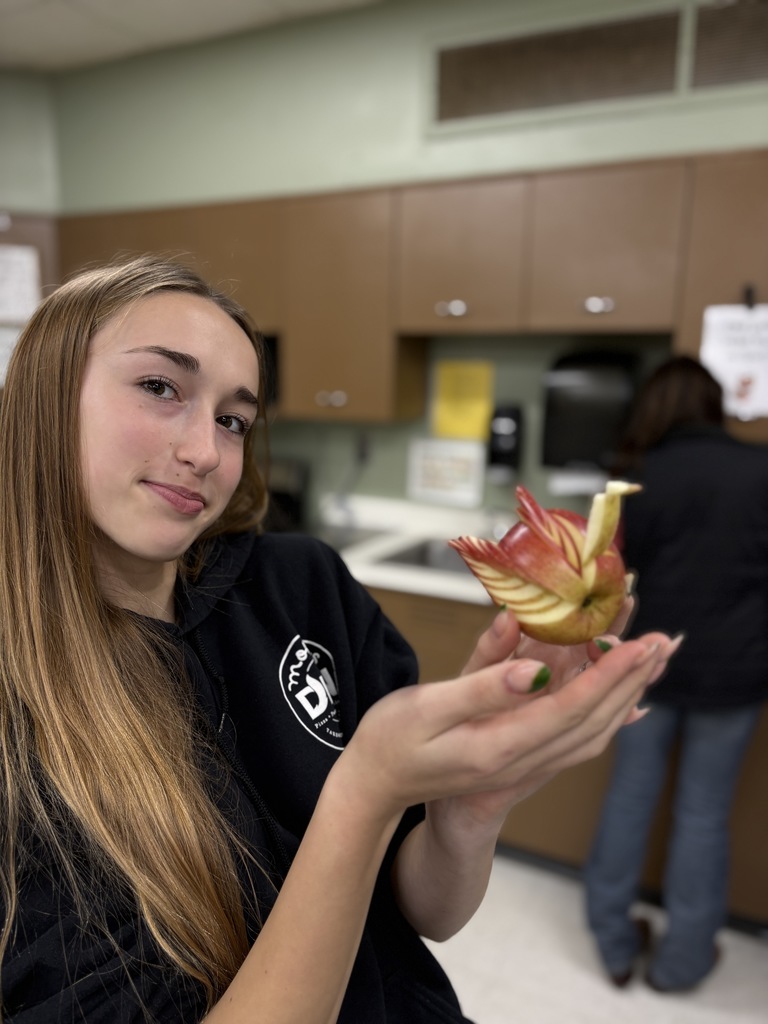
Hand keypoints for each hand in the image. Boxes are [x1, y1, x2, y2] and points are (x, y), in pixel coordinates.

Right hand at [343, 630, 673, 829]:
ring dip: (626, 695)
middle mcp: (520, 759)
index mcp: (500, 744)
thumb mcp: (426, 708)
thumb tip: (532, 670)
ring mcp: (521, 764)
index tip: (641, 642)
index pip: (571, 706)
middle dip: (632, 679)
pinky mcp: (517, 760)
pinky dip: (606, 718)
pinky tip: (623, 704)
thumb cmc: (390, 742)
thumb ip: (481, 687)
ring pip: (591, 731)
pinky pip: (577, 741)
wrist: (374, 790)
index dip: (609, 673)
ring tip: (652, 663)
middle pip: (593, 720)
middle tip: (665, 641)